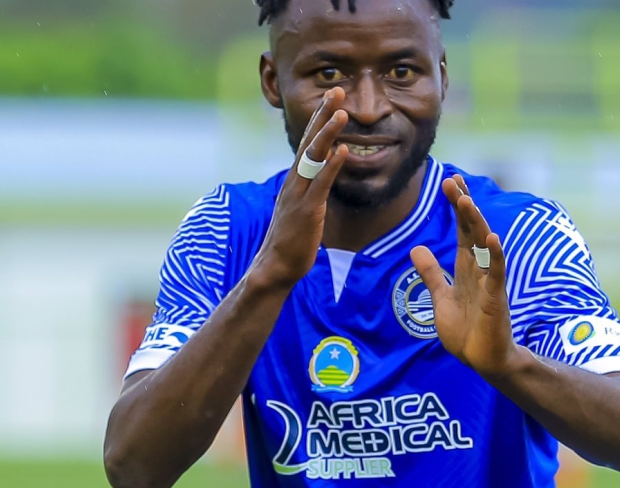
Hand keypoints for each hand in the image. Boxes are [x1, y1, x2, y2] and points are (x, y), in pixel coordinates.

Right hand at [249, 88, 349, 289]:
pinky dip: (331, 166)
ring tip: (341, 112)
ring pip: (313, 157)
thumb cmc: (292, 238)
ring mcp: (299, 195)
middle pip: (309, 141)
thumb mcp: (303, 205)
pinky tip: (343, 151)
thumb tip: (326, 171)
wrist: (276, 265)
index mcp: (295, 179)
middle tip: (335, 90)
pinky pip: (320, 184)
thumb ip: (313, 186)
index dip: (319, 118)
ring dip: (328, 133)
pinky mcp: (307, 211)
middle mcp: (295, 181)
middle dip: (322, 115)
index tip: (331, 96)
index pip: (307, 142)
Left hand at [409, 175, 523, 378]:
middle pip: (472, 230)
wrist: (481, 360)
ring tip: (465, 201)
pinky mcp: (496, 298)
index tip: (450, 182)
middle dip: (463, 205)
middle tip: (452, 181)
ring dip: (475, 223)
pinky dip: (495, 256)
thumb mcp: (441, 298)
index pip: (462, 230)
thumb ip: (431, 274)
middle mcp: (479, 269)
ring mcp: (489, 282)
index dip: (457, 206)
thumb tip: (416, 248)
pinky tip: (493, 238)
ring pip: (484, 245)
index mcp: (466, 268)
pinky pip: (497, 273)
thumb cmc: (465, 331)